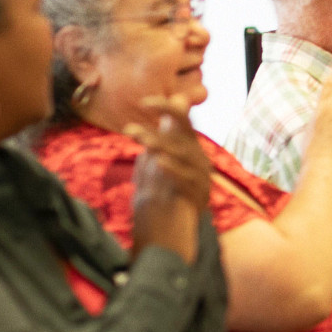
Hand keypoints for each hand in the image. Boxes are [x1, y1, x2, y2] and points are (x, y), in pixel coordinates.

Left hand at [127, 94, 209, 263]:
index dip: (167, 108)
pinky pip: (186, 180)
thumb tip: (176, 98)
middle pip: (183, 138)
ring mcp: (201, 178)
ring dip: (161, 146)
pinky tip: (158, 162)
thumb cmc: (171, 191)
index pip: (183, 121)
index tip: (144, 102)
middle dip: (158, 129)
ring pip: (184, 157)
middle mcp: (200, 160)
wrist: (179, 234)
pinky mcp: (198, 196)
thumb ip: (167, 133)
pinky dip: (173, 169)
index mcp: (191, 149)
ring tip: (140, 140)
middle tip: (130, 129)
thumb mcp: (165, 160)